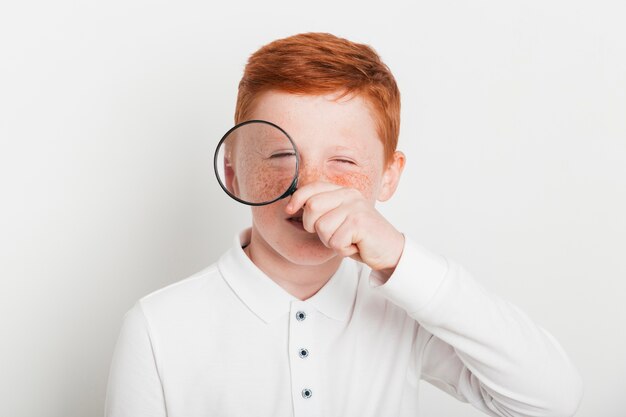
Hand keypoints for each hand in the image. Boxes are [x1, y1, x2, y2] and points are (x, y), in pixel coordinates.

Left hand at [285, 181, 404, 275]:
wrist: (389, 250)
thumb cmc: (360, 237)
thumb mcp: (339, 219)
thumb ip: (322, 210)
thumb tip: (292, 207)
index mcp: (343, 191)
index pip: (312, 187)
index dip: (296, 199)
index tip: (289, 210)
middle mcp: (350, 195)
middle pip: (311, 207)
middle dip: (313, 227)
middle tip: (331, 234)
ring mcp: (355, 208)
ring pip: (322, 228)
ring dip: (331, 242)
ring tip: (347, 240)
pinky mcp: (360, 223)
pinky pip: (335, 242)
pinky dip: (342, 250)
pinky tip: (355, 246)